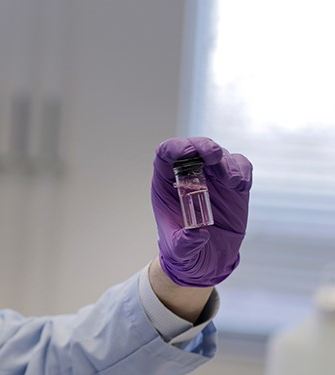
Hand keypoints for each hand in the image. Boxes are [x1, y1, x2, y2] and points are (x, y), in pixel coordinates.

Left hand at [151, 137, 251, 286]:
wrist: (206, 261)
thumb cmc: (184, 252)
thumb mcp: (180, 252)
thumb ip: (185, 243)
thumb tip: (197, 234)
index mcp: (166, 184)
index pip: (166, 153)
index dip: (176, 147)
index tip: (190, 152)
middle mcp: (189, 175)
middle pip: (195, 147)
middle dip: (205, 147)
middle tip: (215, 158)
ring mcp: (212, 178)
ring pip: (220, 155)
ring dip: (227, 164)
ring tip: (232, 183)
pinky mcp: (233, 185)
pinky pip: (240, 166)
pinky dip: (243, 170)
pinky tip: (241, 186)